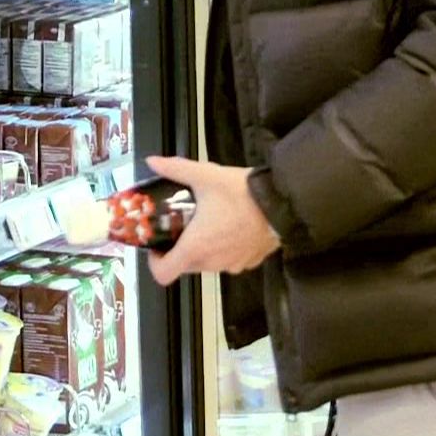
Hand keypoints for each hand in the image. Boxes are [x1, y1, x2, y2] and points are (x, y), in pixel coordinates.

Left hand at [144, 156, 280, 286]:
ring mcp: (232, 265)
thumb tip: (152, 161)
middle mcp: (212, 262)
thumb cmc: (242, 193)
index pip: (164, 273)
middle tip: (180, 225)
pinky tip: (229, 227)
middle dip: (178, 248)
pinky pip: (228, 261)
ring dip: (202, 248)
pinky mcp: (249, 262)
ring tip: (206, 222)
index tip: (158, 245)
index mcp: (196, 247)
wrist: (283, 203)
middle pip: (184, 266)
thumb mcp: (205, 175)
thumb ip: (175, 169)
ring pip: (207, 264)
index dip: (155, 262)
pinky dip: (223, 249)